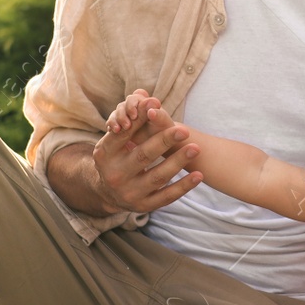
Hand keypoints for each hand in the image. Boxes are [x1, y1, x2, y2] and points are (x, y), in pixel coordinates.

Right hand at [90, 92, 200, 213]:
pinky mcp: (144, 206)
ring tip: (195, 148)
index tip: (157, 106)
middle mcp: (115, 175)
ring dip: (178, 162)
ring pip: (158, 177)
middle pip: (143, 156)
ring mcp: (129, 193)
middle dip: (164, 142)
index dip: (140, 121)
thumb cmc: (116, 157)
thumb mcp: (115, 140)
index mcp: (105, 154)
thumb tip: (147, 97)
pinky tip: (199, 175)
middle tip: (184, 130)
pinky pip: (167, 196)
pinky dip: (184, 186)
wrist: (106, 192)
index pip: (124, 135)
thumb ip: (131, 120)